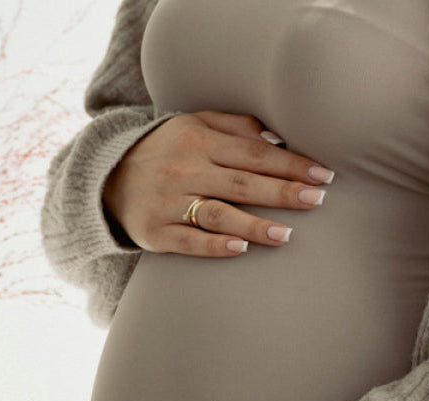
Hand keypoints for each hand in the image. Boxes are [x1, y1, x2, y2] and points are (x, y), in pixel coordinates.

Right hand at [102, 111, 335, 255]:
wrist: (106, 176)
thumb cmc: (165, 149)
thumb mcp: (193, 124)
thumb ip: (235, 126)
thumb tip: (278, 138)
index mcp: (198, 140)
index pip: (253, 153)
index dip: (290, 163)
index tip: (323, 174)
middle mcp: (184, 170)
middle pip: (242, 183)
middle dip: (283, 192)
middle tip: (318, 199)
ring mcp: (168, 203)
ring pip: (217, 214)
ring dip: (254, 225)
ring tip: (287, 234)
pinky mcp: (154, 232)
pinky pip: (187, 241)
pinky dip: (213, 245)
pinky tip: (241, 248)